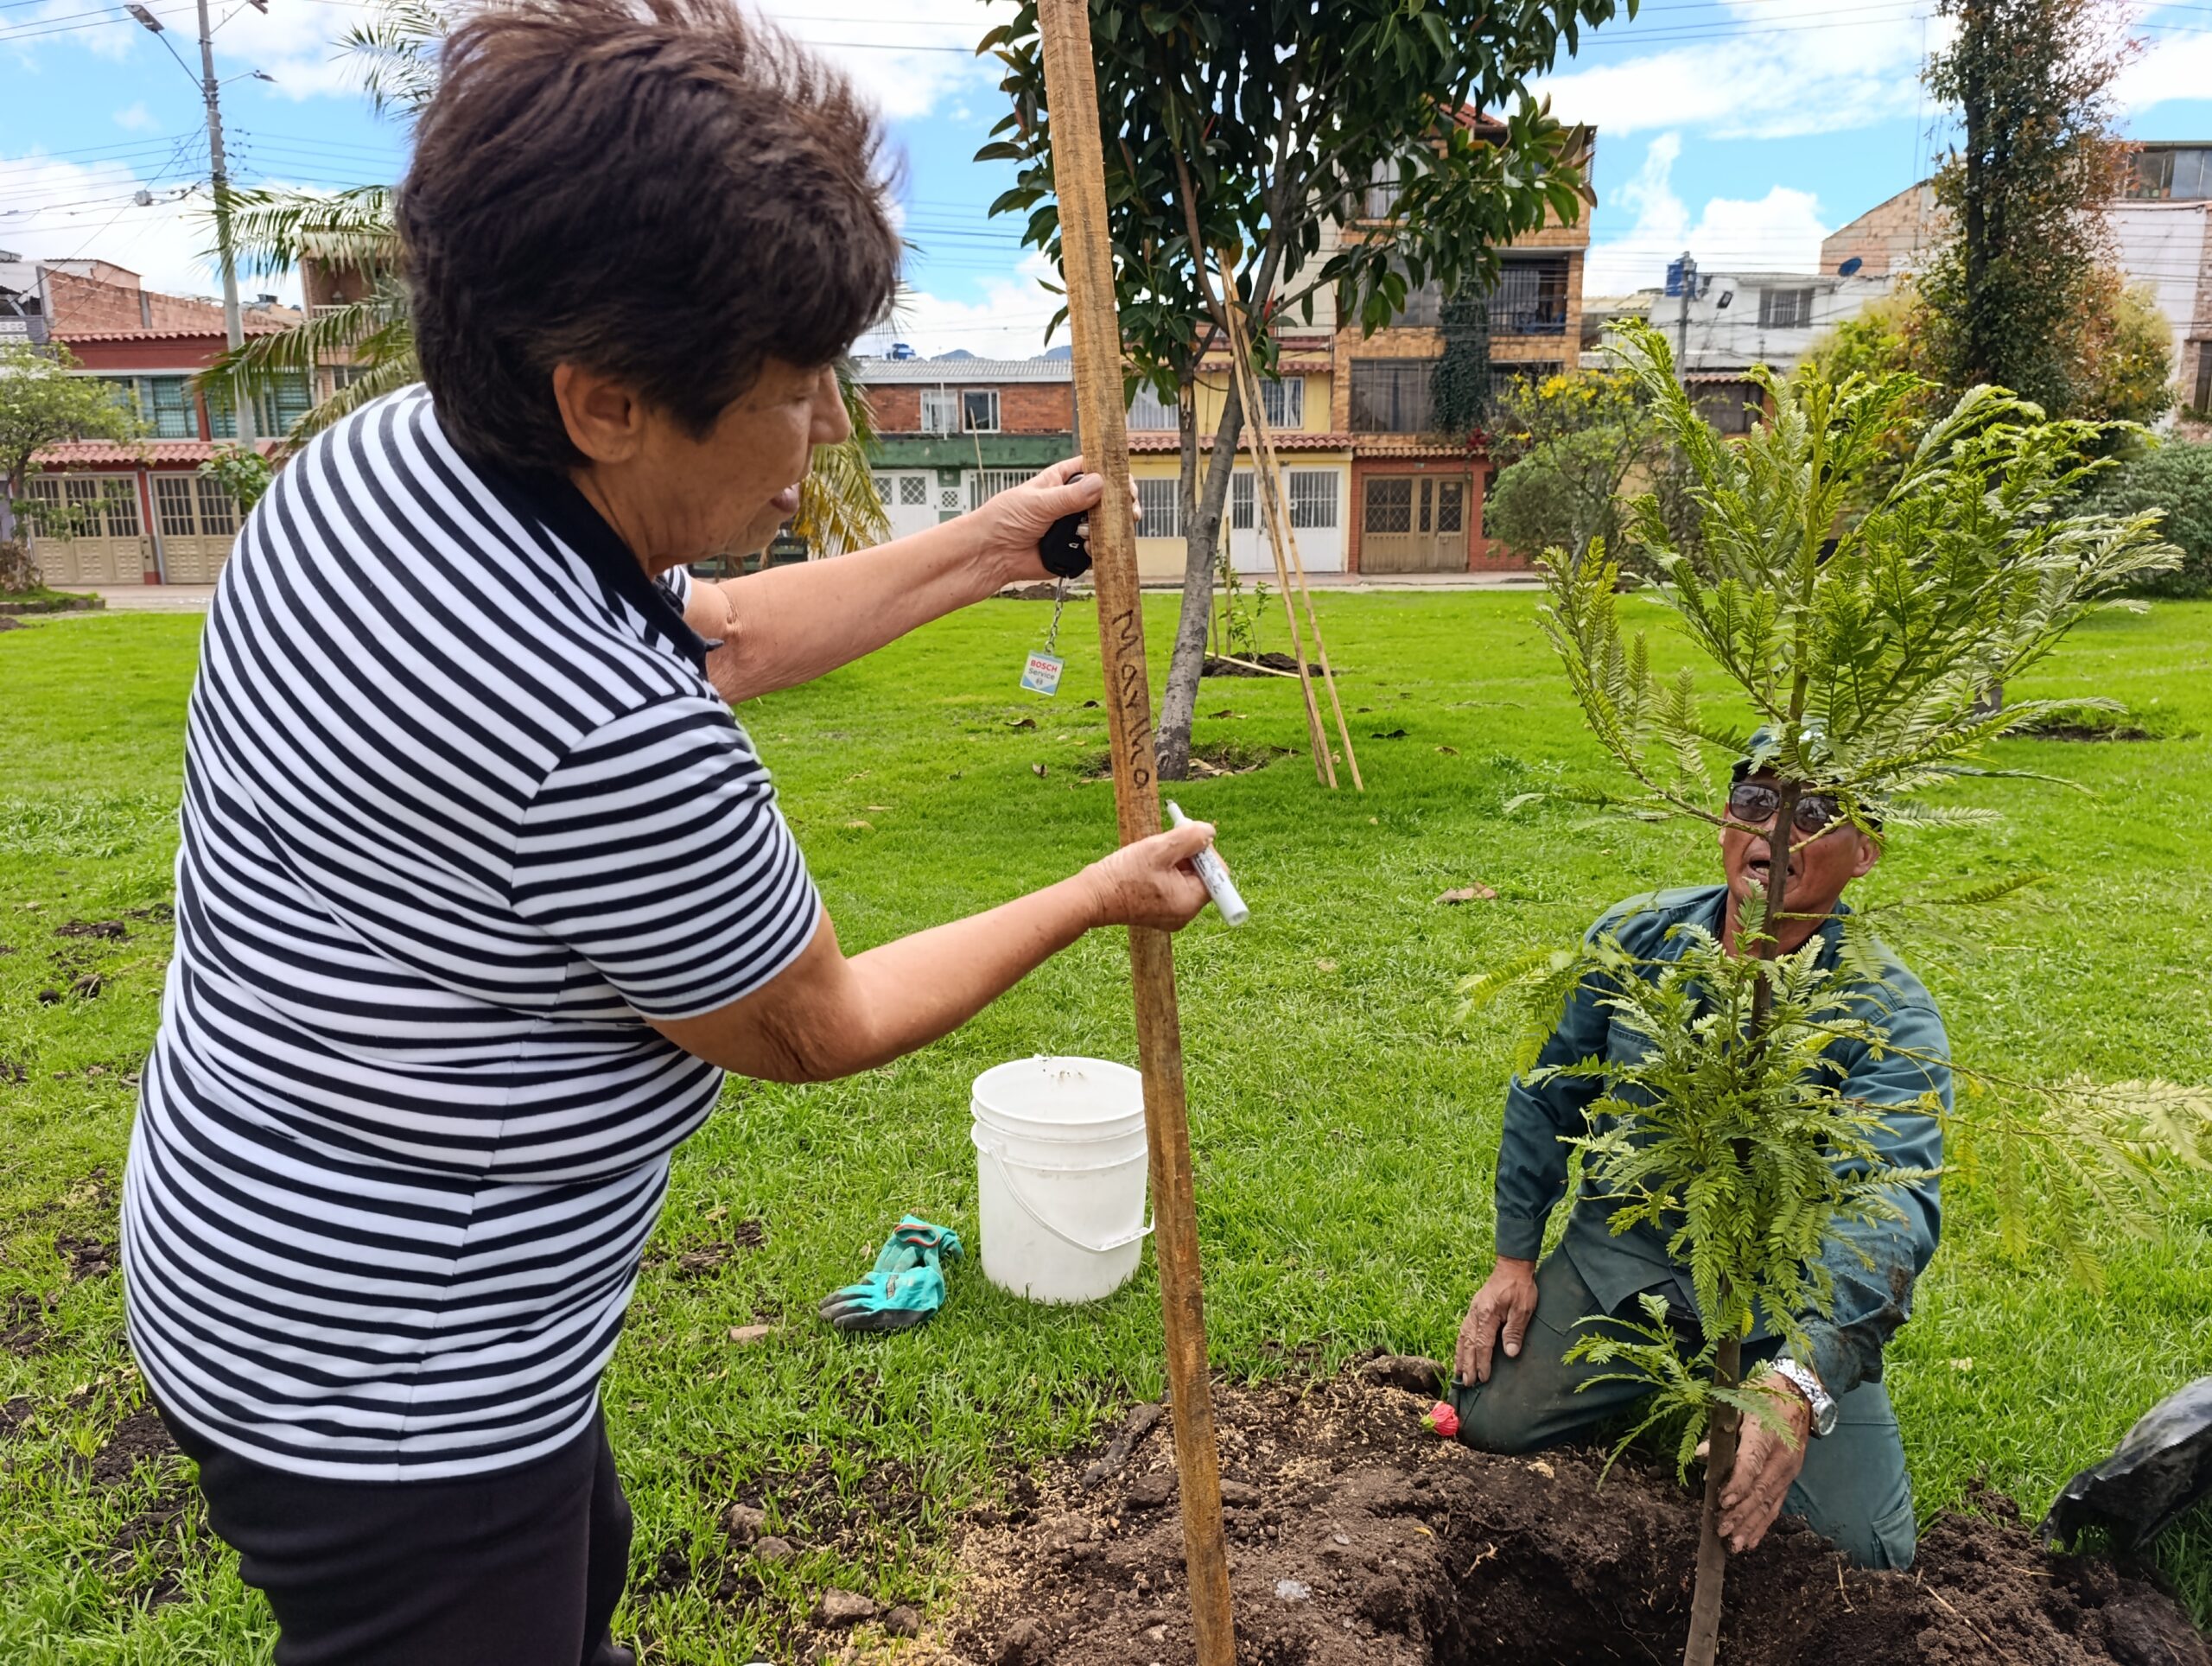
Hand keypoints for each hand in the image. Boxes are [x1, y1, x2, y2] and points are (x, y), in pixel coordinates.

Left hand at [971, 456, 1139, 581]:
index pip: (1094, 469)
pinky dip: (1099, 548)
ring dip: (1111, 528)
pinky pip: (1096, 549)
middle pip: (1107, 498)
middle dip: (1121, 504)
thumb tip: (1101, 484)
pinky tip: (1090, 547)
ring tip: (1105, 530)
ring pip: (1105, 524)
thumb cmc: (1005, 519)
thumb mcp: (1038, 502)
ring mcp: (1074, 527)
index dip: (1112, 473)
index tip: (1125, 482)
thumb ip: (1070, 496)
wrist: (992, 554)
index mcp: (1061, 481)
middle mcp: (1071, 502)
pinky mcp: (1073, 550)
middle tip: (1129, 511)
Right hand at [1080, 821, 1214, 931]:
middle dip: (1188, 856)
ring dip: (1175, 862)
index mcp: (1190, 902)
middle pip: (1202, 877)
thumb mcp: (1159, 849)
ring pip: (1186, 880)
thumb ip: (1189, 838)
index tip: (1185, 839)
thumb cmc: (1123, 874)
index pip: (1217, 874)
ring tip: (1151, 856)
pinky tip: (1146, 867)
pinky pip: (1173, 888)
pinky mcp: (1159, 913)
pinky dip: (1165, 873)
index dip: (1206, 852)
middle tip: (1166, 844)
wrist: (1091, 897)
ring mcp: (1172, 916)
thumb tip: (1209, 832)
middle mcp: (1185, 914)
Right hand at [1455, 1256, 1538, 1384]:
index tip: (1482, 1379)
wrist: (1512, 1267)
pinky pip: (1463, 1330)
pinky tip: (1461, 1353)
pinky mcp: (1473, 1309)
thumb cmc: (1520, 1287)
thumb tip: (1510, 1353)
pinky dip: (1461, 1344)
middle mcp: (1475, 1314)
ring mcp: (1472, 1311)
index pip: (1483, 1344)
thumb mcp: (1523, 1309)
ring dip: (1460, 1356)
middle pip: (1469, 1343)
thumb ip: (1515, 1330)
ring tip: (1459, 1373)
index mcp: (1487, 1314)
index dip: (1482, 1363)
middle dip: (1467, 1365)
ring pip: (1462, 1337)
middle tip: (1467, 1383)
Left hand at [1717, 1377, 1813, 1553]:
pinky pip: (1776, 1505)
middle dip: (1739, 1514)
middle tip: (1720, 1530)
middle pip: (1760, 1491)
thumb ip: (1722, 1432)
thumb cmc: (1763, 1395)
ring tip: (1735, 1546)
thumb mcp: (1739, 1404)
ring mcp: (1788, 1471)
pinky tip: (1751, 1541)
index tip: (1721, 1501)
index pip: (1750, 1465)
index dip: (1736, 1485)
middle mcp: (1780, 1458)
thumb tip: (1702, 1455)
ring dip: (1751, 1526)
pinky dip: (1763, 1525)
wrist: (1800, 1393)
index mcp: (1765, 1436)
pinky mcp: (1790, 1478)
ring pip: (1769, 1504)